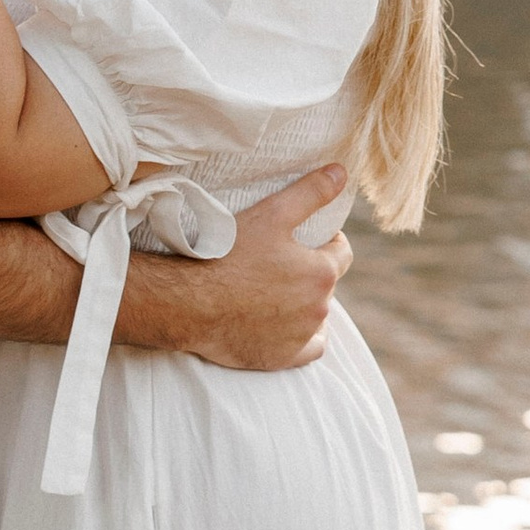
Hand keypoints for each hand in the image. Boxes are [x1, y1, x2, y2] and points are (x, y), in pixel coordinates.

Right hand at [156, 163, 350, 370]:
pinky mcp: (281, 358)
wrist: (188, 303)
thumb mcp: (272, 214)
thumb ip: (311, 193)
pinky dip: (300, 338)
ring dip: (304, 305)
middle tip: (279, 263)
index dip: (326, 242)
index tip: (304, 239)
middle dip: (311, 273)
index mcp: (322, 272)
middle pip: (326, 285)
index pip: (342, 252)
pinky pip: (307, 349)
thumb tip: (341, 171)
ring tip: (274, 292)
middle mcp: (318, 308)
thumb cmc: (227, 254)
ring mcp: (300, 336)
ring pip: (316, 317)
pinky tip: (284, 326)